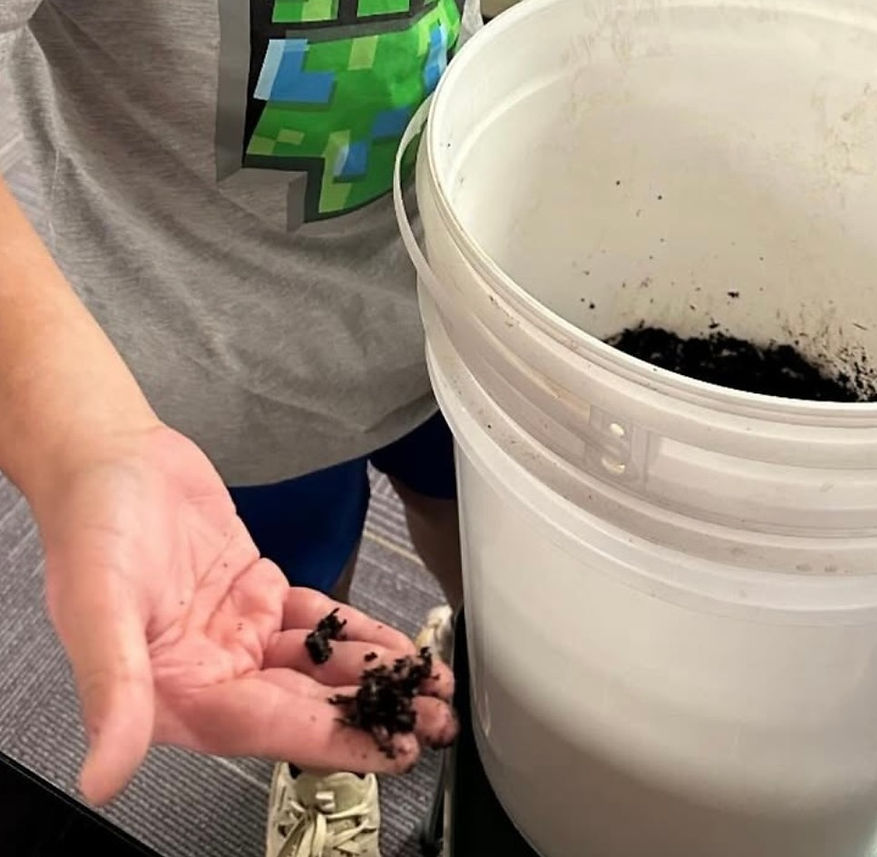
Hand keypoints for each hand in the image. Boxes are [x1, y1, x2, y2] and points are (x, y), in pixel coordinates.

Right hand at [37, 425, 455, 803]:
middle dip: (370, 716)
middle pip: (303, 704)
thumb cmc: (87, 525)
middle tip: (433, 721)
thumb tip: (103, 776)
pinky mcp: (253, 593)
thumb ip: (114, 690)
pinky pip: (313, 622)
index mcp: (171, 692)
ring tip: (429, 686)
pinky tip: (392, 644)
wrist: (108, 456)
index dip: (332, 740)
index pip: (266, 727)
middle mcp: (208, 671)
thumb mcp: (97, 607)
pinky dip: (353, 633)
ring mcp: (235, 632)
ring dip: (372, 677)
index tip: (389, 752)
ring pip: (315, 666)